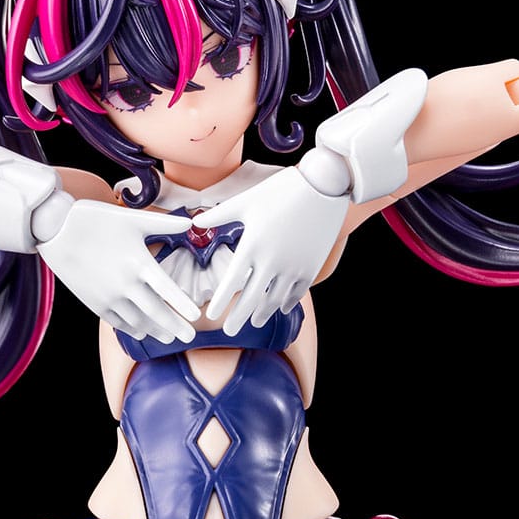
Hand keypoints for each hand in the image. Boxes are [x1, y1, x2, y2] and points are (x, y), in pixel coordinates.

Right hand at [37, 200, 200, 341]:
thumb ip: (164, 223)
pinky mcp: (94, 302)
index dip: (183, 305)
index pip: (168, 290)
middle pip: (156, 312)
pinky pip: (117, 322)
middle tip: (189, 338)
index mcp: (139, 262)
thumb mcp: (133, 218)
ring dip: (155, 331)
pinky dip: (132, 329)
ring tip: (167, 337)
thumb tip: (191, 222)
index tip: (196, 317)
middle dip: (174, 327)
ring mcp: (109, 296)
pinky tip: (141, 332)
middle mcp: (126, 284)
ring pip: (138, 321)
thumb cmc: (97, 220)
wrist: (56, 230)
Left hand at [193, 167, 348, 335]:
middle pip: (251, 299)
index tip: (211, 315)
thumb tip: (194, 222)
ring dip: (262, 314)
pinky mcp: (311, 266)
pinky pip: (296, 293)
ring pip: (274, 300)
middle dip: (238, 318)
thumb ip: (218, 215)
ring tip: (254, 321)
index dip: (220, 302)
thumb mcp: (246, 200)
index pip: (231, 282)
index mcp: (252, 245)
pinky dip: (286, 303)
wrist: (324, 185)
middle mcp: (272, 261)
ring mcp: (293, 266)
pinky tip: (279, 308)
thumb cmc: (280, 190)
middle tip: (228, 332)